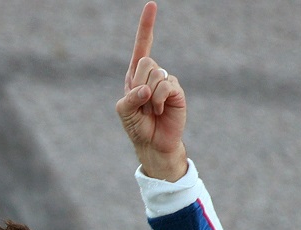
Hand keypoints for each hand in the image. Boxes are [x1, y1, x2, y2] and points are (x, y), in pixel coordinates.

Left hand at [116, 2, 186, 181]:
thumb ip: (130, 97)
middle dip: (138, 84)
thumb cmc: (137, 126)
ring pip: (156, 74)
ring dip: (149, 96)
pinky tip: (159, 111)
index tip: (152, 5)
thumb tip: (147, 89)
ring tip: (150, 110)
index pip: (142, 45)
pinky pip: (165, 86)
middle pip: (145, 61)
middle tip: (141, 103)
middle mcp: (152, 74)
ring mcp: (166, 81)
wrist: (153, 144)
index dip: (146, 26)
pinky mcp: (176, 91)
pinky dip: (158, 100)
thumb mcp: (124, 111)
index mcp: (136, 74)